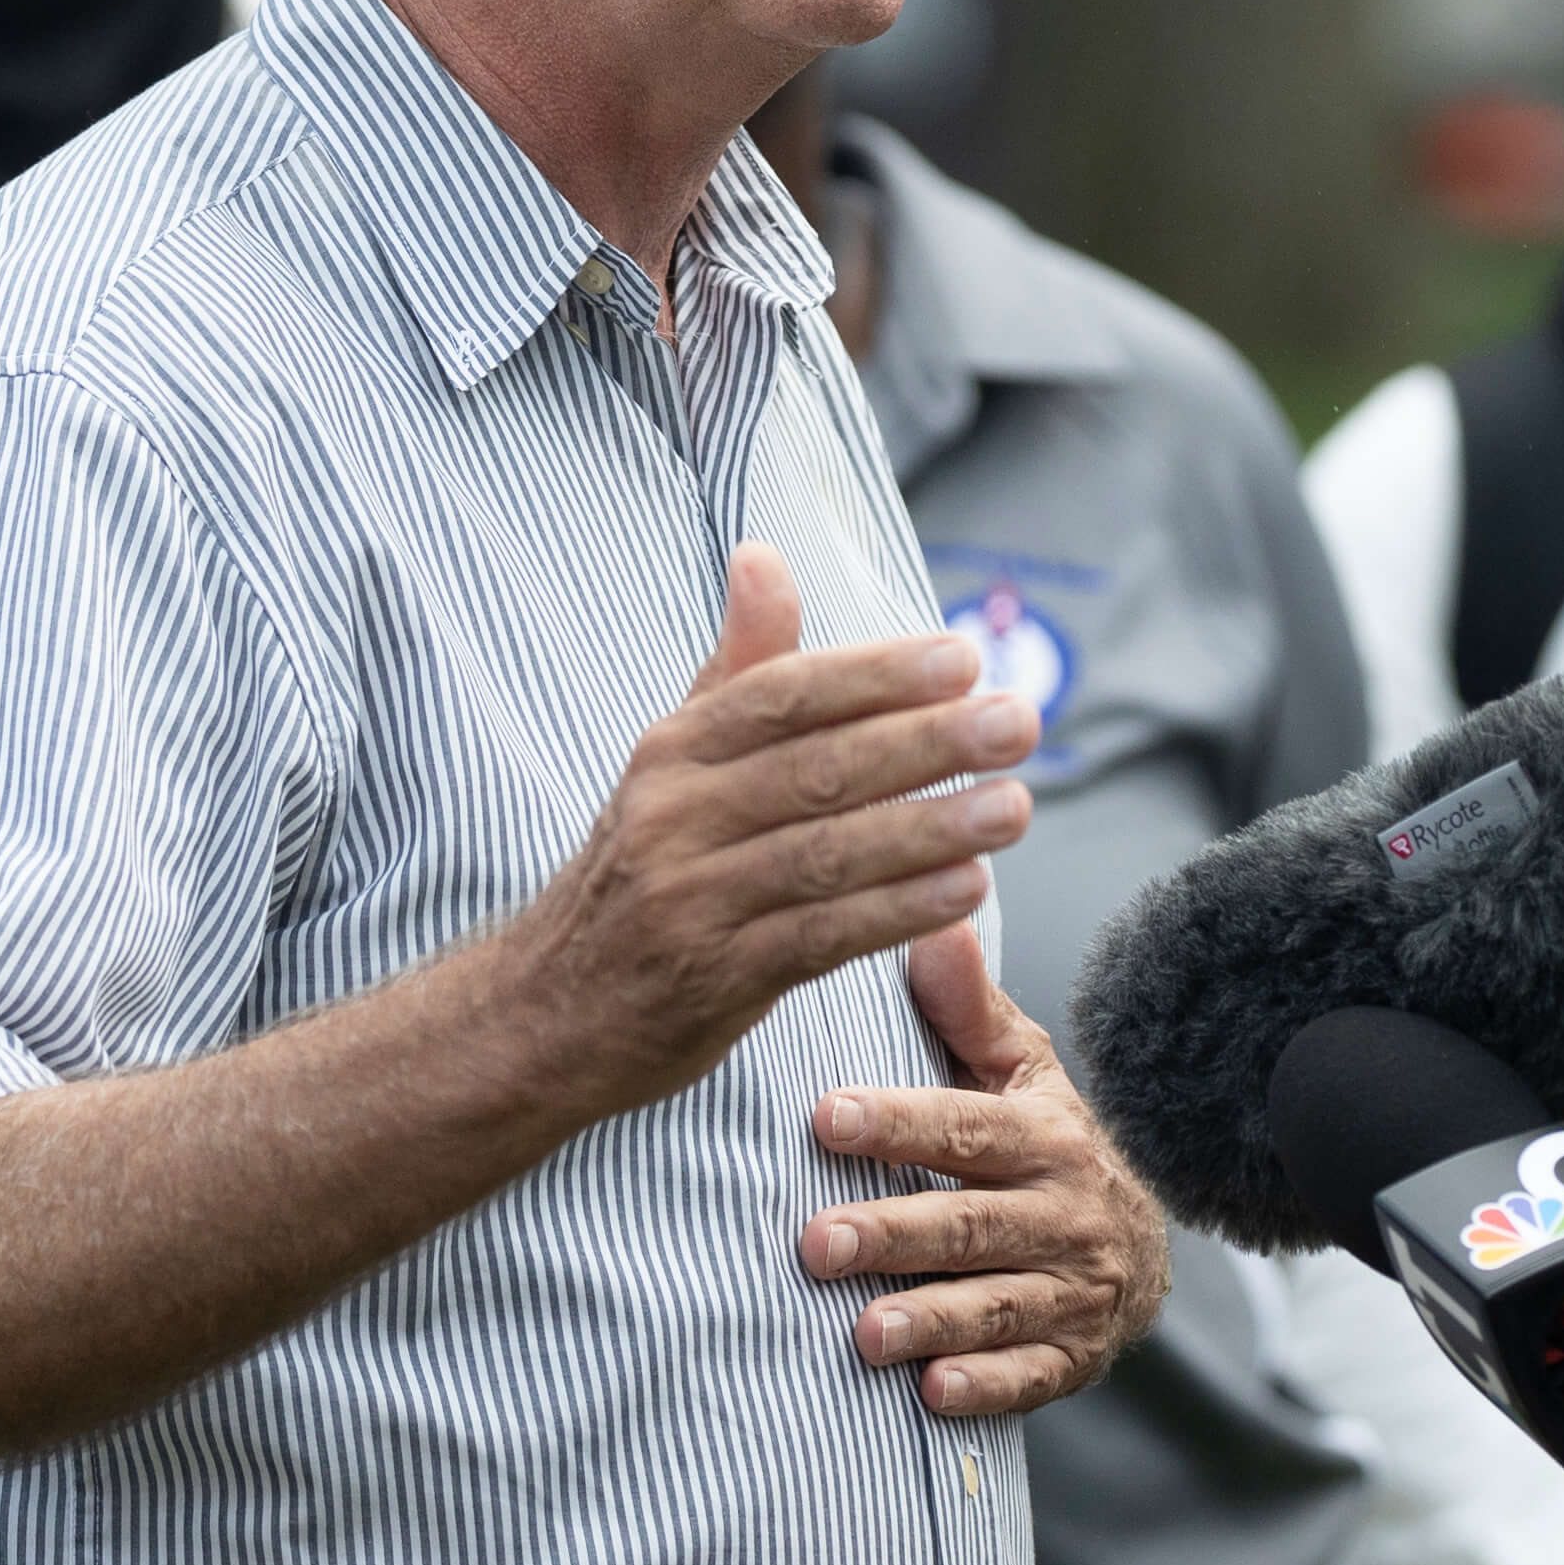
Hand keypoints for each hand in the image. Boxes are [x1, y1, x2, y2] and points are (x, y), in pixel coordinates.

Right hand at [488, 541, 1037, 1125]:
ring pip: (826, 855)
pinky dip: (896, 913)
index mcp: (671, 751)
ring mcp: (690, 900)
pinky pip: (819, 938)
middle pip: (817, 769)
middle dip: (927, 742)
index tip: (963, 656)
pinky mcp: (712, 980)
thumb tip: (763, 554)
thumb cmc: (636, 871)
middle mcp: (673, 817)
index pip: (783, 695)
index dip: (875, 674)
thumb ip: (735, 667)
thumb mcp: (669, 764)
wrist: (546, 1010)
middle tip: (1018, 722)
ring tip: (1015, 807)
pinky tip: (966, 891)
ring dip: (929, 829)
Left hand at [799, 915, 1168, 1417]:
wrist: (1138, 1250)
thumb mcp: (1022, 1073)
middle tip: (816, 1243)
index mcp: (1044, 1135)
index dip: (898, 1122)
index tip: (826, 1117)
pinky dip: (986, 1385)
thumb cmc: (1047, 1146)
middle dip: (895, 1234)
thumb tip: (931, 924)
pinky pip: (1030, 1375)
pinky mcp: (1071, 1356)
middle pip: (972, 1223)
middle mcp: (1063, 1211)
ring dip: (930, 1319)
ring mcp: (1071, 1289)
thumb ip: (969, 1010)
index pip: (964, 1126)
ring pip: (996, 1303)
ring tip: (864, 1333)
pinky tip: (933, 1392)